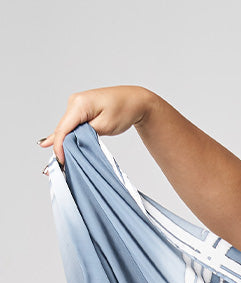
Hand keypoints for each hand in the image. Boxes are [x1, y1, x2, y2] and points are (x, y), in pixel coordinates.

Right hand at [39, 86, 154, 165]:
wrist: (134, 100)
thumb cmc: (123, 110)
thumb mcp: (106, 126)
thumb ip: (88, 134)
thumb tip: (73, 142)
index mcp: (79, 104)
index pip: (63, 128)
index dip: (60, 146)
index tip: (61, 161)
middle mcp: (74, 102)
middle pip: (62, 128)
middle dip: (60, 147)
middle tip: (58, 166)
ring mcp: (76, 105)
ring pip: (66, 128)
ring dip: (63, 143)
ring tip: (58, 160)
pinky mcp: (80, 109)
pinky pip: (71, 125)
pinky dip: (66, 136)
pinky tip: (47, 142)